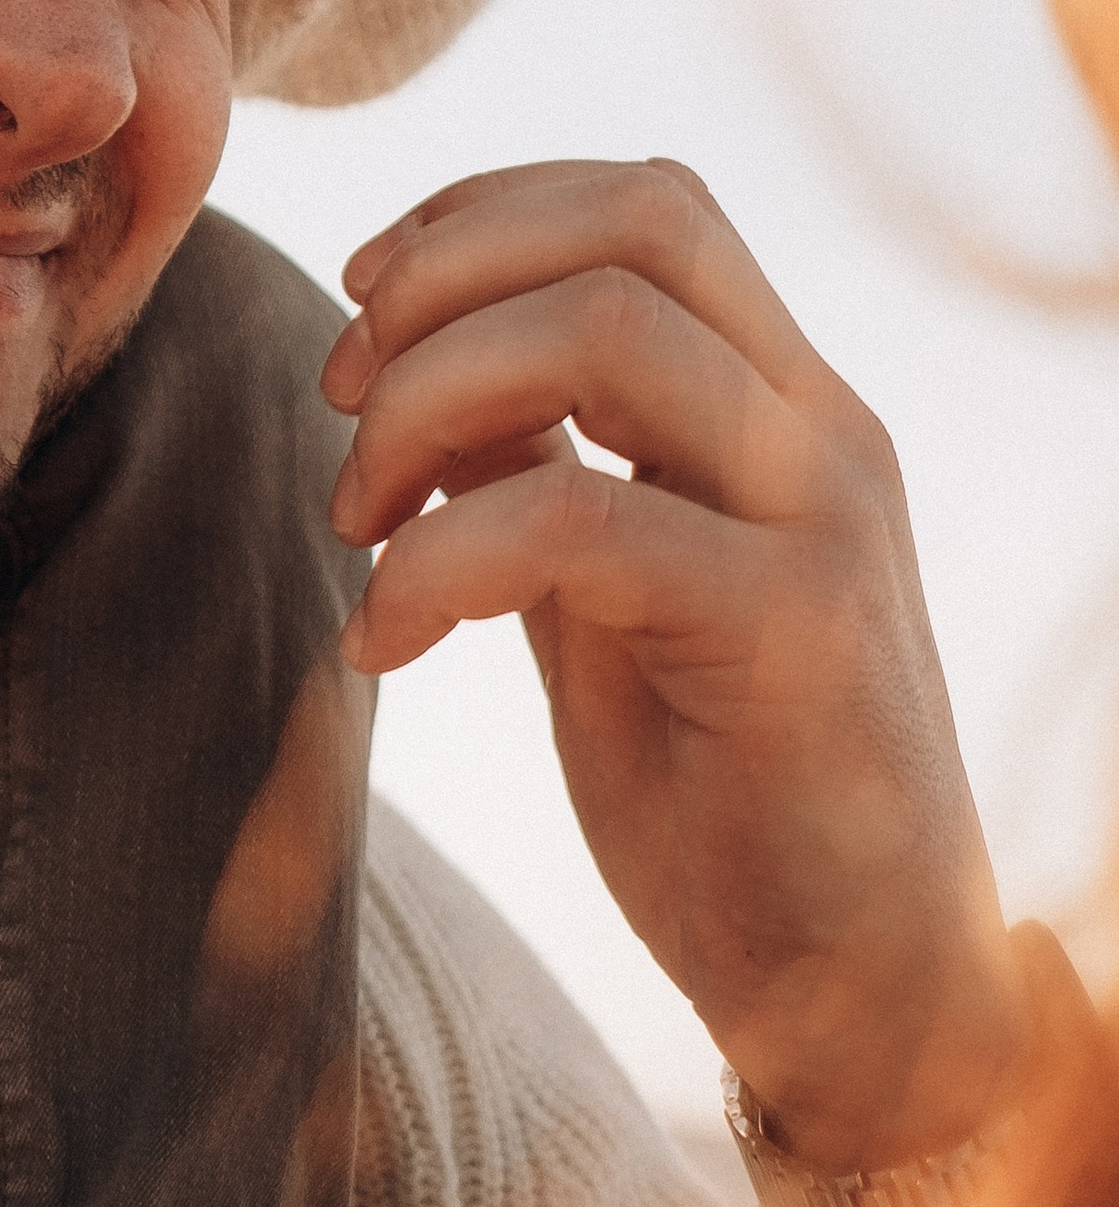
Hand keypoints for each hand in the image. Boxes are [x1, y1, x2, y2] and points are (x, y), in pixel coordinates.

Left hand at [320, 159, 1024, 1174]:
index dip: (481, 216)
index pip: (644, 205)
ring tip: (357, 520)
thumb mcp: (607, 601)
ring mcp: (822, 525)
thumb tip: (410, 374)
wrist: (864, 1001)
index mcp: (785, 406)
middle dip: (444, 277)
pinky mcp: (795, 637)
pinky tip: (383, 640)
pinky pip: (579, 519)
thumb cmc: (729, 794)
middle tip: (343, 401)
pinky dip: (437, 558)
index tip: (365, 308)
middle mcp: (822, 433)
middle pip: (634, 218)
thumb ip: (538, 474)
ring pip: (606, 331)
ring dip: (429, 398)